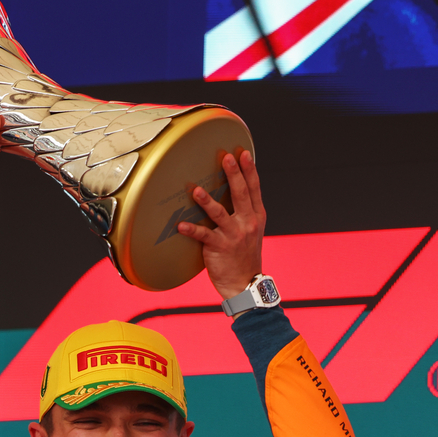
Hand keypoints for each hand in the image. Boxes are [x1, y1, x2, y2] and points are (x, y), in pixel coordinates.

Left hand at [177, 149, 264, 304]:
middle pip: (240, 194)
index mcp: (256, 216)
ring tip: (196, 191)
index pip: (254, 188)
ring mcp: (234, 235)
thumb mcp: (252, 230)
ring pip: (220, 213)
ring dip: (207, 201)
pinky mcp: (220, 247)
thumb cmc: (245, 255)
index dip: (249, 170)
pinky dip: (192, 230)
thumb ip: (245, 212)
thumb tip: (233, 190)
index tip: (244, 153)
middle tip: (226, 158)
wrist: (245, 282)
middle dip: (233, 174)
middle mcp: (248, 223)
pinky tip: (181, 225)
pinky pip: (204, 236)